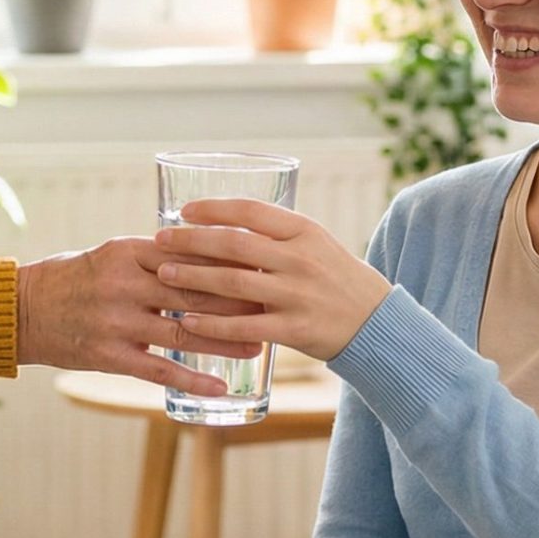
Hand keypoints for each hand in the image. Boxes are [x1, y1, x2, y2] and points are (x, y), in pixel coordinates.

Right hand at [15, 236, 262, 394]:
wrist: (22, 311)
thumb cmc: (73, 279)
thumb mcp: (112, 255)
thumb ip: (155, 257)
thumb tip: (210, 252)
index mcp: (129, 251)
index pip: (190, 253)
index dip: (230, 261)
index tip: (264, 265)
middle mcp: (124, 283)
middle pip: (194, 290)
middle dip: (238, 299)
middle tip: (275, 304)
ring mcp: (116, 320)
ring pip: (183, 330)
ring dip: (226, 339)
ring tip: (260, 344)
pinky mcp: (108, 355)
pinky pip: (159, 369)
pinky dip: (193, 378)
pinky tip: (220, 385)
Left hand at [157, 199, 393, 360]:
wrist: (377, 323)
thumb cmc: (338, 279)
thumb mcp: (316, 245)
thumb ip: (277, 234)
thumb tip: (225, 222)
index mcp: (304, 231)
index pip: (251, 211)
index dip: (213, 208)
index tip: (183, 210)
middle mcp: (299, 259)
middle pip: (234, 244)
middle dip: (191, 241)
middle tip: (160, 241)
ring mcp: (297, 294)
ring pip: (234, 282)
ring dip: (194, 278)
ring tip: (165, 275)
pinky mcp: (294, 329)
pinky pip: (244, 326)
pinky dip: (213, 324)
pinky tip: (187, 321)